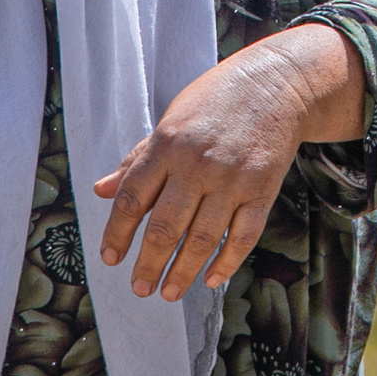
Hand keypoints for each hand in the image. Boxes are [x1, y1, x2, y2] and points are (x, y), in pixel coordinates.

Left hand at [93, 26, 364, 299]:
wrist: (276, 83)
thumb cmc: (215, 101)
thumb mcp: (170, 121)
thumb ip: (137, 159)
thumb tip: (100, 190)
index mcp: (167, 144)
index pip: (131, 198)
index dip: (116, 233)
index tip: (110, 259)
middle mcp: (197, 164)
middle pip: (164, 227)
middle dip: (148, 264)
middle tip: (140, 288)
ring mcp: (232, 178)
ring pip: (202, 239)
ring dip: (183, 272)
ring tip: (169, 293)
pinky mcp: (262, 189)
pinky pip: (242, 236)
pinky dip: (227, 262)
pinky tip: (212, 279)